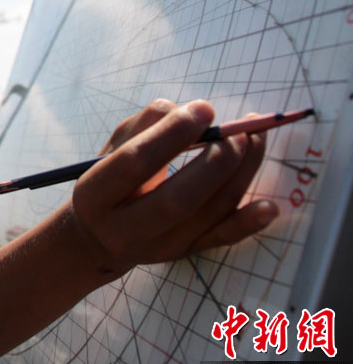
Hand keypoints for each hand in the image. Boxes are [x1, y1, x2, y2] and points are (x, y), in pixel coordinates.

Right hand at [70, 99, 277, 277]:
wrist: (97, 238)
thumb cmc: (106, 182)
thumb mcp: (110, 149)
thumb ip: (145, 125)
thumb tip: (192, 112)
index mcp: (95, 194)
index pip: (136, 163)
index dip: (173, 134)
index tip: (204, 109)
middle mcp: (123, 228)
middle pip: (177, 198)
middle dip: (216, 161)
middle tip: (237, 132)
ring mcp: (156, 247)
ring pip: (205, 216)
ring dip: (240, 177)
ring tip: (255, 142)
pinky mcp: (182, 254)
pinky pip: (218, 240)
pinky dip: (247, 223)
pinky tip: (269, 205)